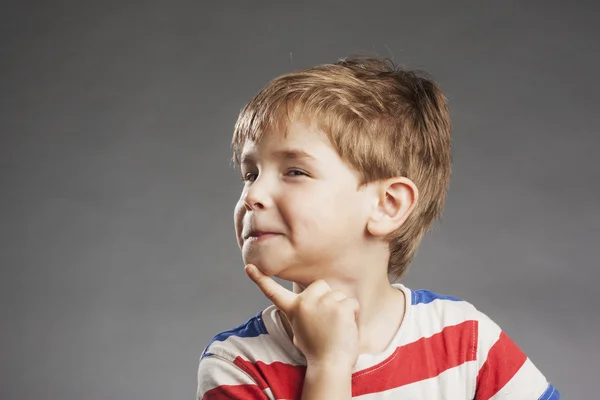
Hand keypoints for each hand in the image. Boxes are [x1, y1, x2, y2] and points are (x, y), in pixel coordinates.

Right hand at [245, 264, 359, 368]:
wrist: (329, 366)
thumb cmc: (317, 350)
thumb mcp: (300, 331)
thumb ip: (302, 314)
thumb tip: (309, 305)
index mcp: (293, 309)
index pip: (273, 292)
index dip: (259, 279)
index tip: (249, 267)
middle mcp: (305, 302)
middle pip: (320, 285)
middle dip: (327, 297)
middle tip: (327, 320)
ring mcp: (323, 303)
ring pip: (338, 294)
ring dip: (342, 308)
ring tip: (336, 327)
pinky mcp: (340, 307)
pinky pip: (351, 303)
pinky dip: (353, 314)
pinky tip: (346, 328)